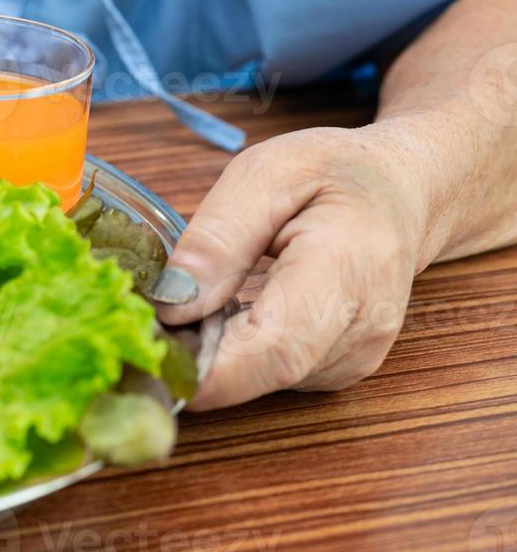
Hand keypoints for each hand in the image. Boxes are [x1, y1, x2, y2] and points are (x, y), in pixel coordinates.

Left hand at [157, 119, 445, 408]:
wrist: (401, 193)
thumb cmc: (335, 175)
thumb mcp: (267, 173)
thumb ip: (219, 236)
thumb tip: (172, 301)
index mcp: (347, 269)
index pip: (277, 347)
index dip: (208, 366)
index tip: (151, 354)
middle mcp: (361, 328)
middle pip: (264, 372)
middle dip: (197, 358)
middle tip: (149, 322)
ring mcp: (356, 356)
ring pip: (263, 378)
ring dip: (215, 352)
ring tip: (194, 300)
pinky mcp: (340, 368)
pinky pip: (274, 375)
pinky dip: (236, 352)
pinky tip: (225, 312)